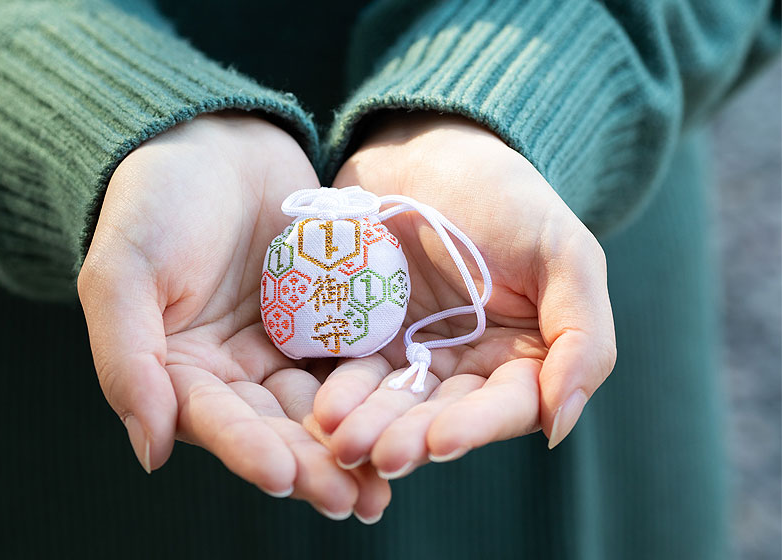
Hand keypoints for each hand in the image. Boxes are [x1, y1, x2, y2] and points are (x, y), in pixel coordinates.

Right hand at [78, 112, 389, 520]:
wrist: (214, 139)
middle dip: (312, 464)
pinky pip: (352, 357)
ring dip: (352, 444)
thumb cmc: (155, 199)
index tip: (286, 478)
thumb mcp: (123, 271)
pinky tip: (409, 418)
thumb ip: (127, 360)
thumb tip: (150, 452)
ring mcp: (282, 344)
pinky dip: (377, 390)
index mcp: (179, 369)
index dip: (249, 451)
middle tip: (353, 501)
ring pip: (319, 405)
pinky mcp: (325, 317)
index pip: (215, 421)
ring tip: (386, 484)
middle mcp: (233, 369)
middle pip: (275, 426)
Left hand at [313, 113, 615, 477]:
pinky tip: (319, 406)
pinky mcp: (364, 338)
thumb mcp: (563, 251)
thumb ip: (582, 335)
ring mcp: (412, 355)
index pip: (507, 405)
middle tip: (375, 453)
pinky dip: (338, 390)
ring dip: (368, 424)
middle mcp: (468, 367)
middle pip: (442, 414)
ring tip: (339, 438)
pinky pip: (351, 370)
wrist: (426, 149)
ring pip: (392, 402)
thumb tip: (560, 424)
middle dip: (409, 436)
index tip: (440, 443)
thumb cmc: (504, 194)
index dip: (476, 427)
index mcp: (525, 356)